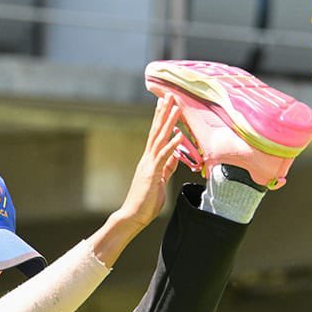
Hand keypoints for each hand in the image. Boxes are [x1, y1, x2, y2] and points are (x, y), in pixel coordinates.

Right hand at [116, 93, 184, 229]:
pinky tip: (179, 134)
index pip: (156, 135)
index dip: (161, 119)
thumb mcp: (160, 182)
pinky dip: (172, 145)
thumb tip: (176, 155)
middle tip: (169, 94)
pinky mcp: (152, 174)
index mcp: (149, 161)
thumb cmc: (145, 203)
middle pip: (156, 131)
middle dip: (164, 112)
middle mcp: (148, 159)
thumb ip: (167, 168)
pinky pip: (163, 157)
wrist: (132, 216)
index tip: (165, 103)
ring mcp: (149, 165)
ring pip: (160, 139)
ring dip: (169, 122)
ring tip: (176, 106)